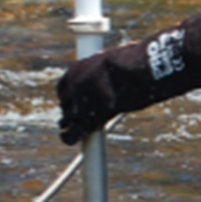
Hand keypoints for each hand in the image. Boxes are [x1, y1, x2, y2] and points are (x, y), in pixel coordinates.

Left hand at [56, 8, 200, 144]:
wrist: (137, 72)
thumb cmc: (132, 63)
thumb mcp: (112, 61)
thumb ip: (105, 70)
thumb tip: (113, 71)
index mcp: (76, 69)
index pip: (63, 87)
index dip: (69, 96)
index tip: (75, 100)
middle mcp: (73, 86)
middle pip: (64, 103)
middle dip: (70, 111)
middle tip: (77, 117)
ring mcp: (79, 102)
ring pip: (66, 119)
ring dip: (69, 125)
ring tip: (70, 133)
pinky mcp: (89, 118)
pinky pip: (74, 133)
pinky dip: (73, 137)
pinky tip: (74, 140)